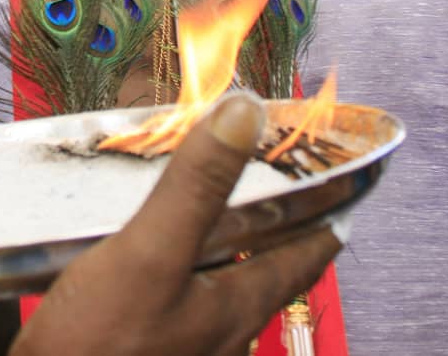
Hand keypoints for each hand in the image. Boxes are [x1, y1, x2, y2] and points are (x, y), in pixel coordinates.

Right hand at [12, 96, 341, 355]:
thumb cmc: (99, 349)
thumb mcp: (150, 253)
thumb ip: (197, 186)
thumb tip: (247, 114)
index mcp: (234, 307)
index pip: (304, 256)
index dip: (328, 218)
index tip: (348, 191)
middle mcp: (216, 332)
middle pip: (261, 271)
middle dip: (270, 227)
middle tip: (272, 183)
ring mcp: (177, 344)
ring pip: (214, 286)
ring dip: (218, 246)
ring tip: (206, 208)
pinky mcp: (137, 348)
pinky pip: (170, 300)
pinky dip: (172, 268)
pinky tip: (140, 257)